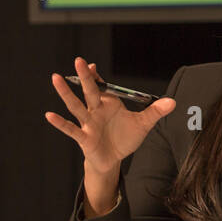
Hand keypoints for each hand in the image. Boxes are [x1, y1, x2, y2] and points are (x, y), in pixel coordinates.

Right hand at [45, 57, 175, 172]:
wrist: (113, 160)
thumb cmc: (124, 138)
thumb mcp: (143, 124)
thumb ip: (155, 112)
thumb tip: (172, 102)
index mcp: (109, 104)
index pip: (101, 86)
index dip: (96, 75)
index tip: (92, 64)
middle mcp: (96, 111)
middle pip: (89, 91)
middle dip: (85, 76)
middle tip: (78, 60)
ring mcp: (88, 123)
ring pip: (76, 106)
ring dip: (66, 93)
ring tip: (56, 78)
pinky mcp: (84, 138)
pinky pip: (71, 129)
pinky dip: (60, 123)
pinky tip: (49, 115)